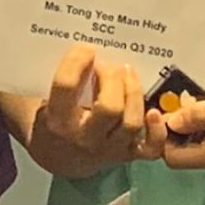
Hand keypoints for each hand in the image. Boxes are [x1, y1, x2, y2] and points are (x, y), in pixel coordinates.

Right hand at [8, 45, 147, 180]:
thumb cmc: (54, 118)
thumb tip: (84, 47)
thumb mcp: (47, 100)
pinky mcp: (127, 156)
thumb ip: (64, 79)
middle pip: (109, 107)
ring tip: (128, 74)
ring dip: (134, 93)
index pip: (66, 87)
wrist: (58, 156)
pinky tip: (154, 111)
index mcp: (57, 120)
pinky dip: (157, 130)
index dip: (77, 61)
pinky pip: (151, 148)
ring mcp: (108, 149)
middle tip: (109, 65)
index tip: (87, 48)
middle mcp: (84, 138)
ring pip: (132, 122)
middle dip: (113, 78)